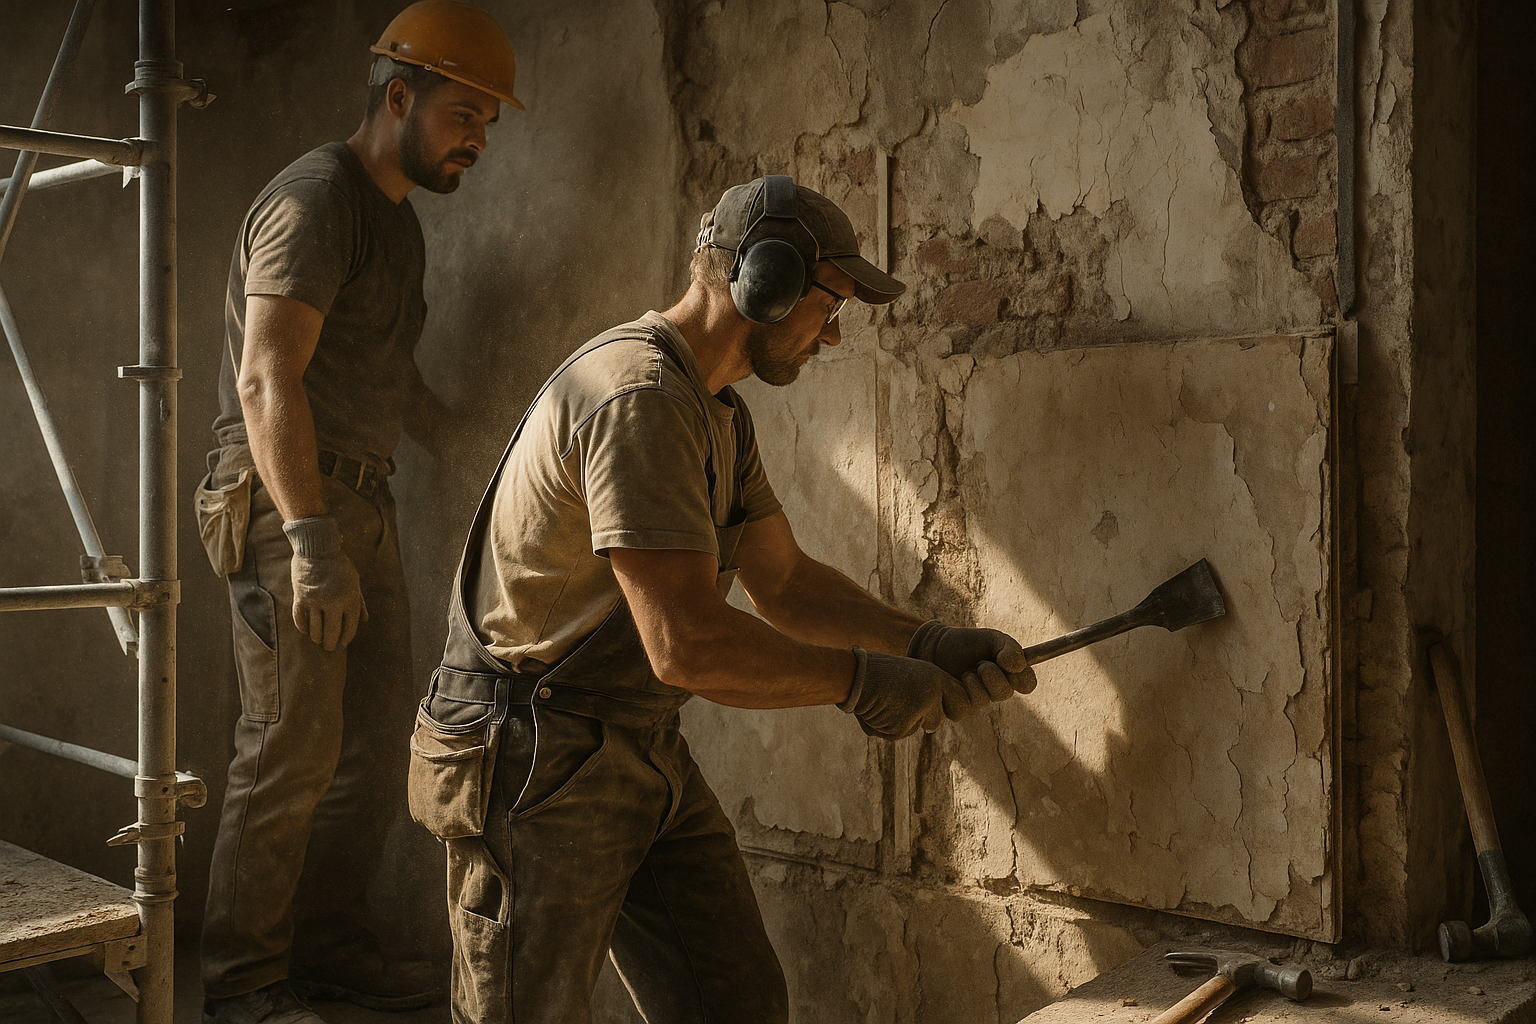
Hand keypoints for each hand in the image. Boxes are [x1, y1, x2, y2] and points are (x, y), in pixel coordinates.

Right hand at [284, 514, 367, 650]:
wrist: (317, 547)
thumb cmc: (339, 566)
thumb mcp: (355, 582)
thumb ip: (360, 602)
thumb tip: (364, 621)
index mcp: (350, 598)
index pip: (350, 626)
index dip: (347, 637)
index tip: (343, 643)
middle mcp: (334, 601)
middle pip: (332, 632)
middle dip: (331, 643)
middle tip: (329, 647)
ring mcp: (316, 600)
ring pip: (315, 629)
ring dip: (317, 637)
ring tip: (318, 640)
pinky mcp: (301, 597)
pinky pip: (300, 619)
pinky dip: (303, 627)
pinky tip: (306, 630)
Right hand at [838, 647, 974, 738]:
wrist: (854, 675)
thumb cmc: (877, 672)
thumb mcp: (907, 674)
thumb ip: (925, 692)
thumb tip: (933, 726)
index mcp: (935, 676)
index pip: (960, 700)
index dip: (950, 707)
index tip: (938, 707)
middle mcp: (932, 694)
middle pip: (937, 720)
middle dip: (924, 719)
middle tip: (901, 703)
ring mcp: (919, 712)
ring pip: (914, 728)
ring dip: (901, 722)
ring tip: (883, 701)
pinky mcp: (902, 728)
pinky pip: (897, 733)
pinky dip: (885, 726)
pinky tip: (875, 710)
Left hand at [907, 620, 1035, 717]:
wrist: (934, 647)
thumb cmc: (965, 643)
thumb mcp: (990, 638)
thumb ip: (1008, 648)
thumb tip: (1018, 666)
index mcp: (1008, 674)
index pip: (1027, 684)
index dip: (1024, 679)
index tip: (1014, 667)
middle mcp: (995, 691)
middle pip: (1005, 692)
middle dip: (993, 675)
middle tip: (981, 664)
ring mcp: (977, 702)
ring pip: (984, 700)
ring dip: (974, 680)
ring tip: (965, 670)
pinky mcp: (959, 709)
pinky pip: (964, 708)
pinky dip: (958, 691)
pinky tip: (952, 681)